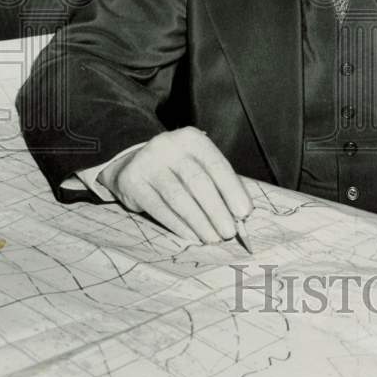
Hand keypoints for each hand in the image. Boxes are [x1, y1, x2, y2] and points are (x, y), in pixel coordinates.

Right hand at [97, 126, 252, 243]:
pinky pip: (159, 209)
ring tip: (213, 238)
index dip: (232, 190)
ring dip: (199, 222)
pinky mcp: (132, 182)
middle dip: (217, 211)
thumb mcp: (198, 164)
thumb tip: (241, 214)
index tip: (244, 213)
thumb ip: (219, 184)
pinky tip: (192, 236)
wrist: (134, 162)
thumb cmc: (178, 168)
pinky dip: (179, 226)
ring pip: (179, 198)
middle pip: (198, 182)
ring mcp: (147, 163)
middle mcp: (168, 146)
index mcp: (191, 138)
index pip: (217, 165)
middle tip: (229, 233)